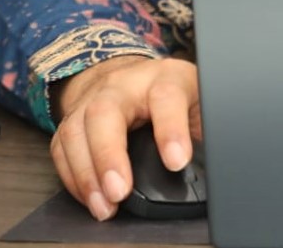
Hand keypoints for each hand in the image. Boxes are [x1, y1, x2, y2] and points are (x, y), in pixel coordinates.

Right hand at [49, 56, 200, 220]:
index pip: (166, 97)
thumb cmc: (173, 91)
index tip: (177, 162)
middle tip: (121, 191)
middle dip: (110, 155)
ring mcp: (91, 100)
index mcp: (164, 77)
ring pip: (77, 131)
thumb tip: (220, 159)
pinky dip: (73, 178)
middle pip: (105, 112)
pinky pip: (62, 149)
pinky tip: (90, 198)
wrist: (135, 75)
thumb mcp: (199, 100)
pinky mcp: (71, 120)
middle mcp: (122, 85)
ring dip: (87, 175)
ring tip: (105, 206)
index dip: (171, 130)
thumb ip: (204, 127)